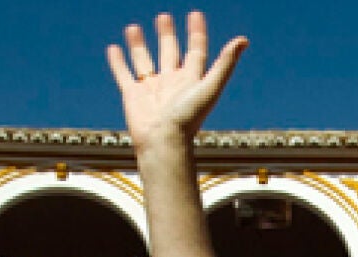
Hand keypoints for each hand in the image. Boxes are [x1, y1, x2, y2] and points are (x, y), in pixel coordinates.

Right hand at [107, 12, 247, 155]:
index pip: (195, 51)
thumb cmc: (188, 118)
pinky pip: (124, 74)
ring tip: (133, 27)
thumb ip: (225, 64)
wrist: (163, 142)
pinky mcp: (133, 95)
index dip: (196, 33)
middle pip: (169, 52)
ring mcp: (151, 89)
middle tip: (164, 16)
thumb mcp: (209, 87)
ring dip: (139, 44)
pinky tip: (114, 48)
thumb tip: (243, 40)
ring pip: (144, 60)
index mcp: (190, 80)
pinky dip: (118, 62)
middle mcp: (171, 83)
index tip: (195, 14)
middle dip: (167, 34)